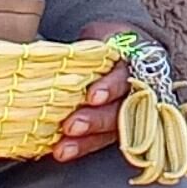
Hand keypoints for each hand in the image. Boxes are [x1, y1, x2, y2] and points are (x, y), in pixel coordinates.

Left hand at [52, 19, 145, 162]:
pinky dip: (82, 147)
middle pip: (121, 109)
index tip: (92, 96)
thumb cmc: (105, 42)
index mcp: (136, 61)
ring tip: (63, 148)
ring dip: (87, 140)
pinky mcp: (118, 127)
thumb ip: (86, 47)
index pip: (126, 76)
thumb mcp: (99, 35)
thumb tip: (48, 55)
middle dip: (96, 119)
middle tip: (71, 125)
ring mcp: (130, 112)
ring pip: (113, 130)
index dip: (110, 87)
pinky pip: (102, 140)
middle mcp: (138, 90)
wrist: (118, 50)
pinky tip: (63, 152)